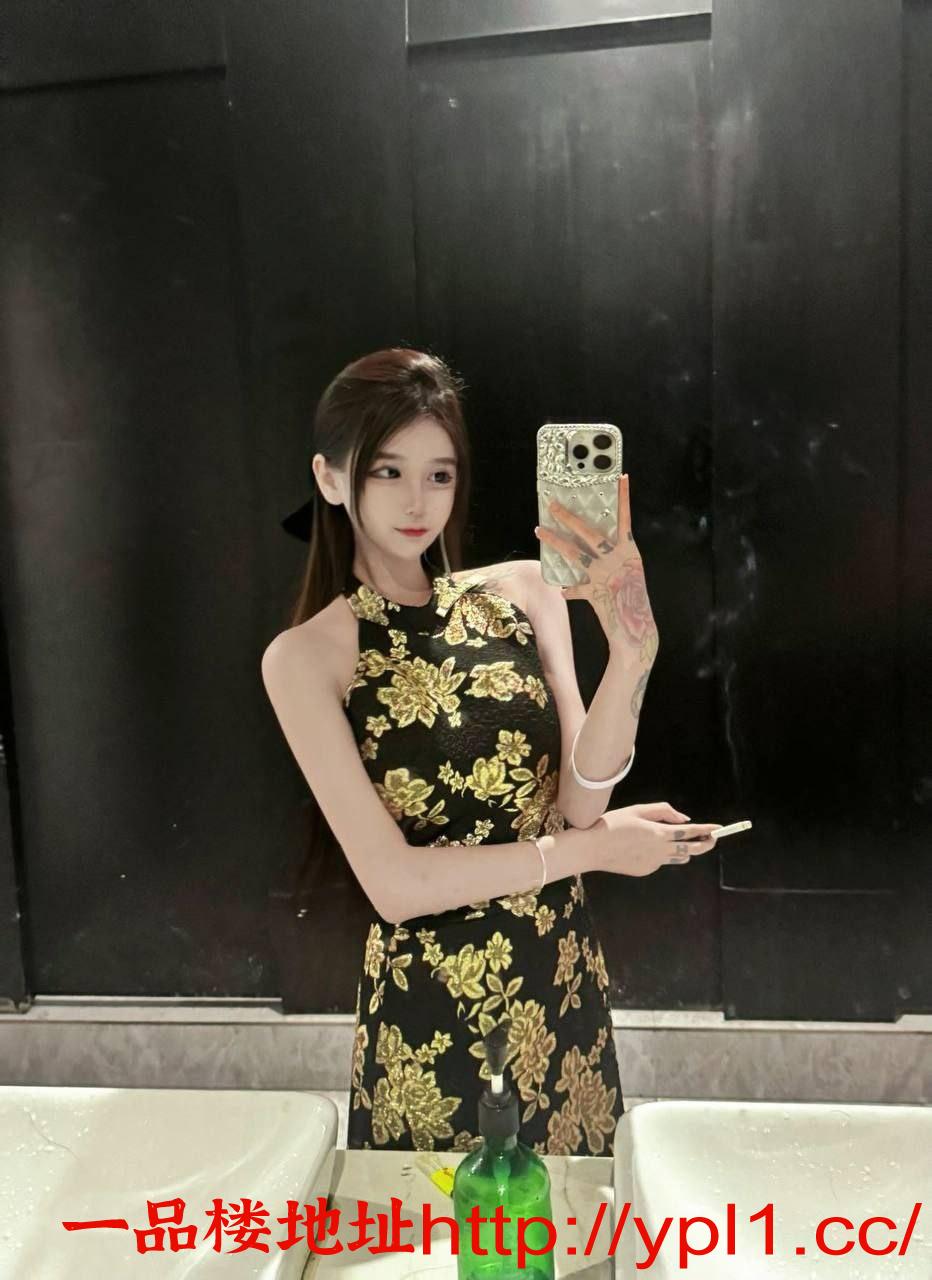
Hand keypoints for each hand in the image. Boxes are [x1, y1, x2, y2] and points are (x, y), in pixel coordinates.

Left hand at [535, 473, 658, 664]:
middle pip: (589, 532)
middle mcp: (618, 559)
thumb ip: (612, 558)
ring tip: (538, 530)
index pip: (626, 519)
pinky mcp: (595, 593)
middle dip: (569, 518)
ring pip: (575, 553)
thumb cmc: (632, 600)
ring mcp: (606, 575)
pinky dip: (570, 590)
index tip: (621, 476)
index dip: (623, 498)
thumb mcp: (628, 573)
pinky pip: (576, 588)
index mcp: (630, 551)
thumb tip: (589, 547)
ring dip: (555, 541)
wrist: (637, 630)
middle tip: (552, 504)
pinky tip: (563, 591)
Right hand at [589, 803, 721, 876]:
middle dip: (705, 844)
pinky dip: (661, 854)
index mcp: (659, 833)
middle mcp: (660, 851)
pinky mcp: (645, 871)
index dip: (706, 829)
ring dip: (685, 850)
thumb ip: (663, 812)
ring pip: (678, 858)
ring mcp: (653, 863)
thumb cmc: (613, 823)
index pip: (690, 832)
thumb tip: (684, 819)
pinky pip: (660, 861)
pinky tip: (645, 846)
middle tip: (712, 839)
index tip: (718, 828)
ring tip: (684, 842)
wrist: (592, 848)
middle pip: (692, 849)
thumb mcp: (637, 810)